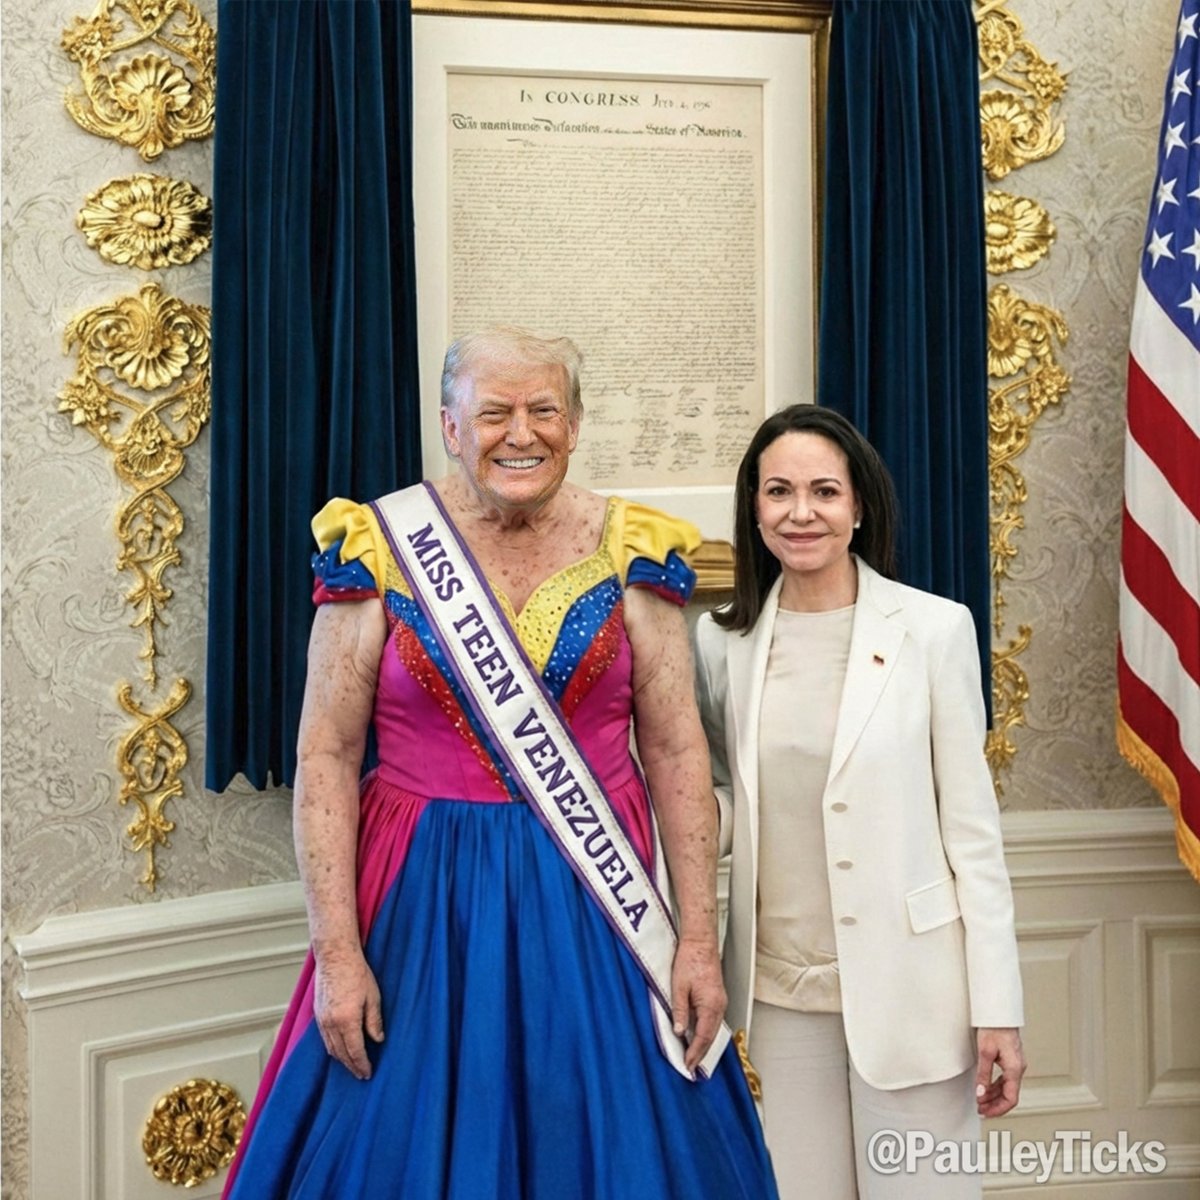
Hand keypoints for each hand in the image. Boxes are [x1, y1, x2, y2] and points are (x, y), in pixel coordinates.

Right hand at [313, 946, 384, 1079]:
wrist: (335, 956)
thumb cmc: (357, 973)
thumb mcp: (373, 997)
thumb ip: (374, 1021)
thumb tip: (378, 1039)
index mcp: (347, 1020)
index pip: (355, 1051)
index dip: (362, 1064)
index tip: (368, 1073)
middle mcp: (331, 1024)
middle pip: (341, 1054)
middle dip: (351, 1066)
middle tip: (360, 1074)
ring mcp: (321, 1019)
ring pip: (330, 1048)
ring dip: (341, 1059)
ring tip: (351, 1065)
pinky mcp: (317, 1014)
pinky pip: (324, 1038)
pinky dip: (333, 1047)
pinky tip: (340, 1048)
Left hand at [671, 935, 726, 1072]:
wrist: (700, 941)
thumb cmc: (690, 959)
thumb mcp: (678, 987)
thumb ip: (680, 1011)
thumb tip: (679, 1031)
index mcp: (711, 1005)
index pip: (703, 1037)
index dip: (695, 1053)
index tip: (688, 1065)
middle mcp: (719, 1005)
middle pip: (711, 1037)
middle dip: (701, 1053)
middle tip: (691, 1067)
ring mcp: (720, 1001)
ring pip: (713, 1029)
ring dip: (704, 1043)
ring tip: (693, 1056)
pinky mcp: (717, 996)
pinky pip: (713, 1020)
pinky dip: (706, 1031)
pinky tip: (697, 1035)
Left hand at [975, 1027, 1024, 1116]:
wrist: (1000, 1012)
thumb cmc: (994, 1027)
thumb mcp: (985, 1052)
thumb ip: (983, 1075)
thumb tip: (980, 1093)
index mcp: (1015, 1069)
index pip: (1011, 1098)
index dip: (998, 1109)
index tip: (985, 1112)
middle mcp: (1018, 1069)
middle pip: (1009, 1095)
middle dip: (994, 1105)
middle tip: (980, 1109)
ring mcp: (1016, 1065)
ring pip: (1007, 1088)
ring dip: (994, 1096)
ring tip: (980, 1101)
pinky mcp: (1011, 1060)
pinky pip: (1005, 1079)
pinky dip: (995, 1087)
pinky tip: (985, 1089)